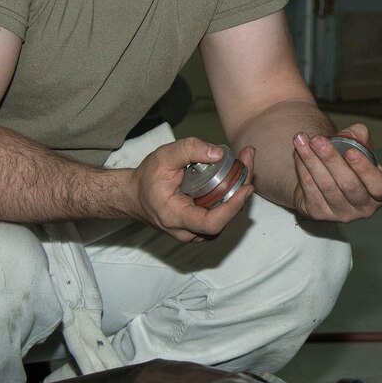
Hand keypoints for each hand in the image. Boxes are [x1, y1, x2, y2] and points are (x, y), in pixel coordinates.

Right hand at [129, 137, 254, 241]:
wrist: (133, 196)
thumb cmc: (146, 179)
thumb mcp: (163, 157)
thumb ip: (189, 150)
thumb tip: (218, 154)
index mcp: (176, 217)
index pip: (211, 223)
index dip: (233, 207)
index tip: (246, 187)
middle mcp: (186, 231)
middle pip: (224, 219)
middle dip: (241, 190)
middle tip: (248, 160)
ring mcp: (194, 232)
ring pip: (224, 218)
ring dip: (238, 192)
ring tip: (244, 164)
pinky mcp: (199, 228)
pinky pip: (220, 215)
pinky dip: (231, 196)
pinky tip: (235, 176)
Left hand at [291, 124, 381, 221]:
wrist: (327, 180)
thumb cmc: (350, 163)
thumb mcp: (360, 147)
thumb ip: (360, 136)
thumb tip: (350, 134)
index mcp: (381, 193)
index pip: (379, 186)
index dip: (365, 170)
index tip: (350, 151)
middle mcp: (364, 208)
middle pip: (348, 184)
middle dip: (331, 159)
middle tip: (317, 140)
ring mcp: (341, 213)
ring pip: (326, 186)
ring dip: (311, 160)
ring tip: (301, 140)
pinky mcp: (319, 213)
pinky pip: (310, 190)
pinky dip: (303, 168)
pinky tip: (298, 152)